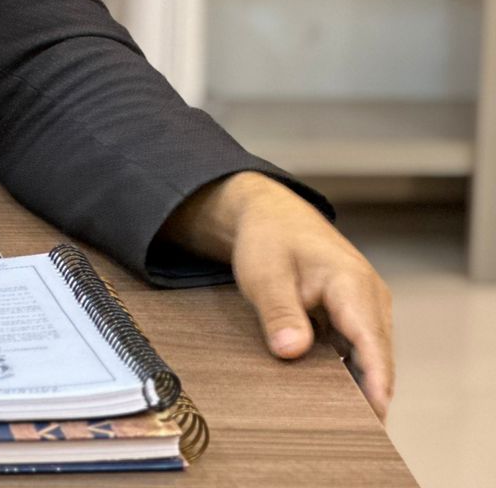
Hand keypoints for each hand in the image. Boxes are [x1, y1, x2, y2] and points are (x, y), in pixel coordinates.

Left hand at [162, 171, 393, 418]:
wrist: (269, 215)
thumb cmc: (268, 239)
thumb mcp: (265, 275)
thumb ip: (279, 312)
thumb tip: (291, 350)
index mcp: (353, 285)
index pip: (373, 345)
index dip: (374, 384)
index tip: (373, 416)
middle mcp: (370, 298)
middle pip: (376, 358)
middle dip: (365, 393)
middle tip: (343, 426)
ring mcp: (365, 308)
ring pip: (367, 357)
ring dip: (354, 383)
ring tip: (332, 414)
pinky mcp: (355, 315)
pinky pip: (356, 350)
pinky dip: (344, 369)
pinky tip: (325, 391)